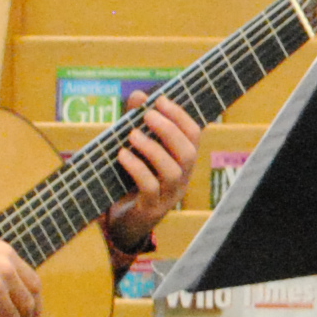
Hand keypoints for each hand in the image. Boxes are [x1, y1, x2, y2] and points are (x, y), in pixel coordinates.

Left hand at [101, 98, 201, 253]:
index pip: (194, 135)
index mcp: (183, 161)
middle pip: (188, 153)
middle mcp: (183, 178)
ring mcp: (169, 196)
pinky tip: (122, 154)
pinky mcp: (152, 209)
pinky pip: (150, 187)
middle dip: (169, 130)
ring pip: (172, 171)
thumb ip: (138, 123)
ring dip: (153, 149)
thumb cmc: (132, 178)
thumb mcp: (136, 149)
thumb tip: (139, 96)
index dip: (180, 116)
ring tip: (132, 135)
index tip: (160, 100)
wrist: (124, 220)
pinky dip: (137, 168)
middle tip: (147, 115)